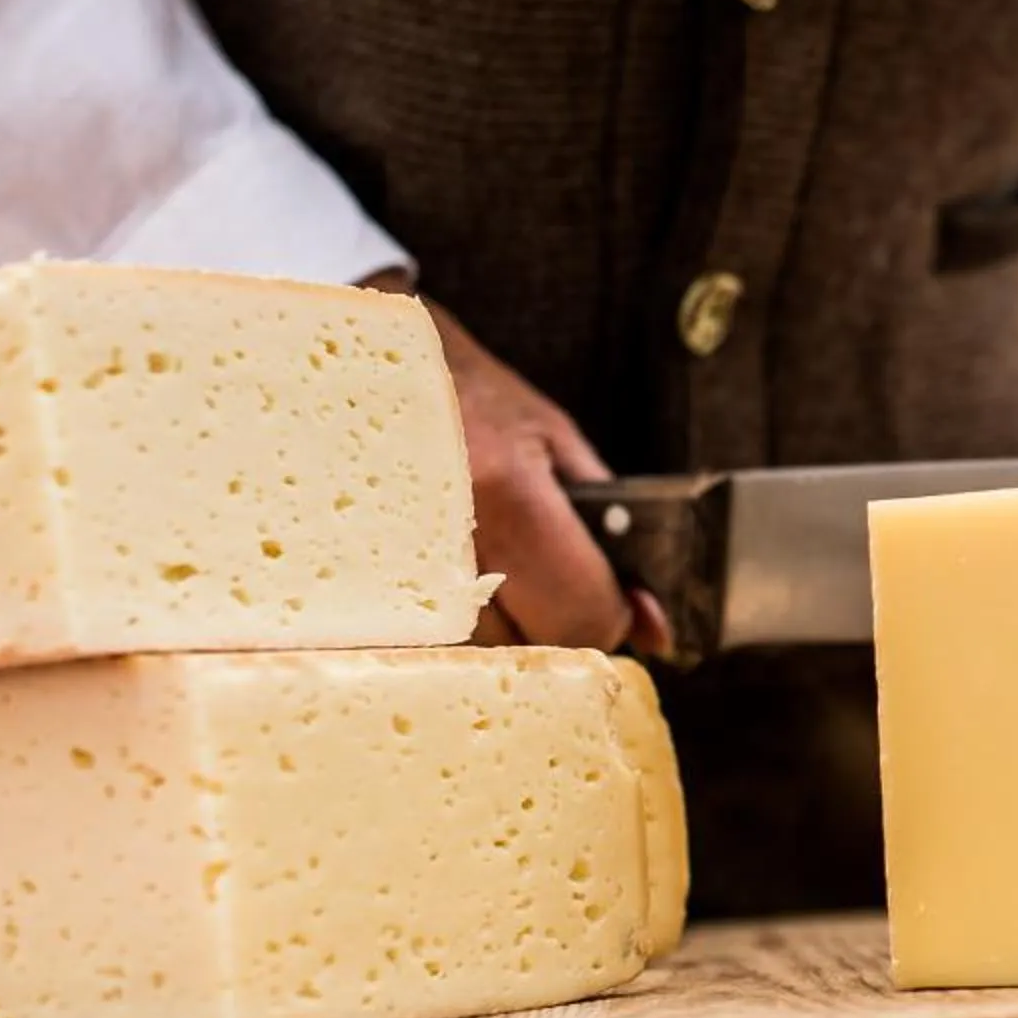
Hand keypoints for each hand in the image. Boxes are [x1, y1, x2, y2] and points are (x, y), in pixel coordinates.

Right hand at [363, 274, 671, 655]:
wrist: (368, 362)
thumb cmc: (468, 395)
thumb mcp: (556, 442)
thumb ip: (617, 535)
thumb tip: (657, 627)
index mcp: (507, 493)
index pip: (584, 615)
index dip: (610, 613)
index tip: (607, 592)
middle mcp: (446, 538)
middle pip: (536, 648)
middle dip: (558, 621)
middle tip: (547, 568)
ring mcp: (391, 568)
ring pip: (482, 654)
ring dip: (503, 623)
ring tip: (490, 553)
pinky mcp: (360, 588)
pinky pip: (430, 643)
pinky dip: (454, 621)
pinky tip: (451, 568)